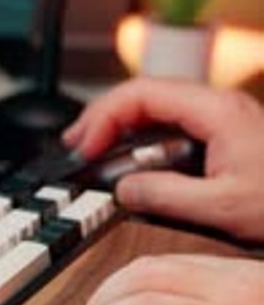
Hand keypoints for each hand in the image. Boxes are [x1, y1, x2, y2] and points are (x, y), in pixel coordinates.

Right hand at [63, 77, 263, 242]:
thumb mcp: (225, 209)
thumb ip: (167, 196)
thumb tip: (123, 188)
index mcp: (215, 111)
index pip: (141, 95)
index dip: (104, 117)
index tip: (85, 146)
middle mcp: (217, 106)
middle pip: (145, 96)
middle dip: (105, 117)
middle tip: (77, 144)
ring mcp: (222, 118)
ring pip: (158, 110)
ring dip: (123, 128)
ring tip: (94, 150)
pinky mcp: (227, 135)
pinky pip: (174, 128)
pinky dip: (146, 141)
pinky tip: (133, 161)